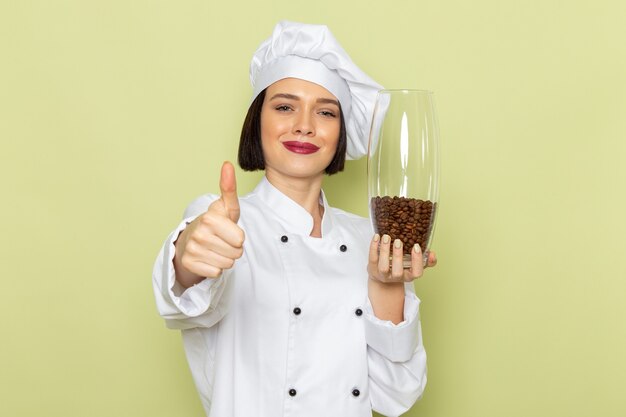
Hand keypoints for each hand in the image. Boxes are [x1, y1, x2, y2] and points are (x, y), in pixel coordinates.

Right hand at [174, 161, 244, 285]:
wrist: (190, 241)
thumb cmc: (214, 224)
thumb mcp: (225, 207)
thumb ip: (229, 188)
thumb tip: (228, 164)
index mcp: (210, 218)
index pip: (240, 239)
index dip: (238, 237)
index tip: (227, 231)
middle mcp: (199, 233)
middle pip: (236, 253)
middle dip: (233, 249)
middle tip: (221, 241)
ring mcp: (192, 250)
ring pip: (227, 264)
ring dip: (225, 258)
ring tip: (215, 249)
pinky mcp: (189, 264)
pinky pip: (216, 273)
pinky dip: (215, 268)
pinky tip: (208, 258)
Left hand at [367, 234, 436, 283]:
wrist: (381, 276)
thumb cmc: (401, 267)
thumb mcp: (414, 265)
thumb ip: (426, 260)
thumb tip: (432, 254)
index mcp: (409, 276)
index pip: (416, 273)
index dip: (417, 261)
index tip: (416, 247)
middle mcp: (396, 277)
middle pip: (398, 271)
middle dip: (398, 256)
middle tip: (398, 241)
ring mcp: (383, 274)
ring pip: (383, 266)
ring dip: (385, 251)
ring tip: (386, 237)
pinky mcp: (372, 269)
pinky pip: (372, 258)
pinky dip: (374, 247)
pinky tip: (377, 237)